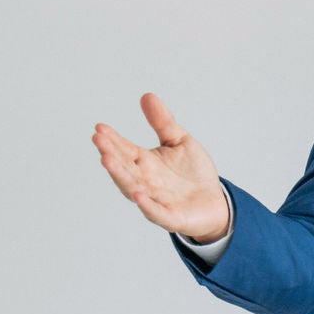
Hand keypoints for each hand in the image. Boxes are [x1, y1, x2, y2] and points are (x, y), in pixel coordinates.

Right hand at [93, 94, 230, 241]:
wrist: (215, 201)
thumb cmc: (193, 173)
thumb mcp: (179, 141)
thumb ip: (163, 122)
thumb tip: (147, 96)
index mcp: (145, 163)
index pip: (124, 149)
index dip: (112, 139)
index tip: (100, 127)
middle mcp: (145, 181)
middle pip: (124, 167)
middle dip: (111, 154)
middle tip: (99, 139)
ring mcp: (155, 200)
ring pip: (133, 188)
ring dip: (120, 175)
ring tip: (106, 160)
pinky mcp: (170, 217)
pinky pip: (155, 212)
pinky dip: (146, 205)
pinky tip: (138, 194)